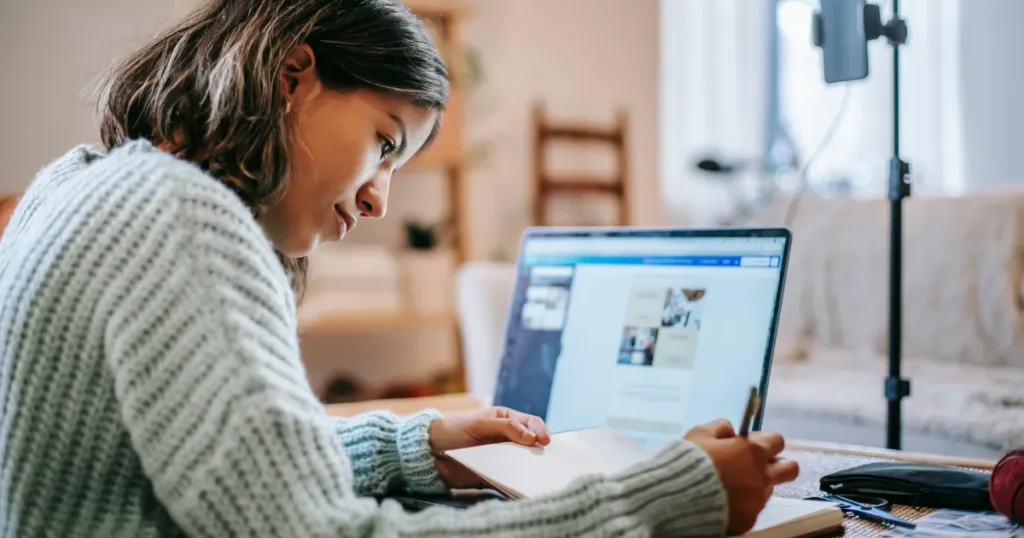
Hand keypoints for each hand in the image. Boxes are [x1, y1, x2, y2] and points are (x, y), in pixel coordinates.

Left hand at [428, 407, 550, 487]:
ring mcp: (501, 457)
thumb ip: (506, 428)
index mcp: (505, 419)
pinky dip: (517, 481)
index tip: (545, 441)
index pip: (530, 423)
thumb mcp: (479, 424)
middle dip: (539, 450)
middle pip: (531, 444)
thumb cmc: (453, 430)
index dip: (540, 430)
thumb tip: (533, 438)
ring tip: (538, 473)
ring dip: (530, 467)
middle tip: (546, 458)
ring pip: (523, 462)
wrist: (428, 453)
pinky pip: (510, 478)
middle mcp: (506, 437)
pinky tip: (523, 484)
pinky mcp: (494, 474)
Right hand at [684, 420, 799, 534]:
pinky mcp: (749, 519)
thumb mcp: (700, 433)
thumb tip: (731, 430)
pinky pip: (753, 508)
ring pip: (769, 489)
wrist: (677, 498)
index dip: (765, 441)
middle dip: (779, 464)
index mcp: (752, 452)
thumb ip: (721, 427)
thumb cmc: (689, 462)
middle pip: (790, 469)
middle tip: (759, 465)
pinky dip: (743, 503)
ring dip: (757, 484)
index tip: (751, 443)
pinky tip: (725, 499)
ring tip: (733, 484)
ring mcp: (757, 500)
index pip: (777, 441)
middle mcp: (762, 476)